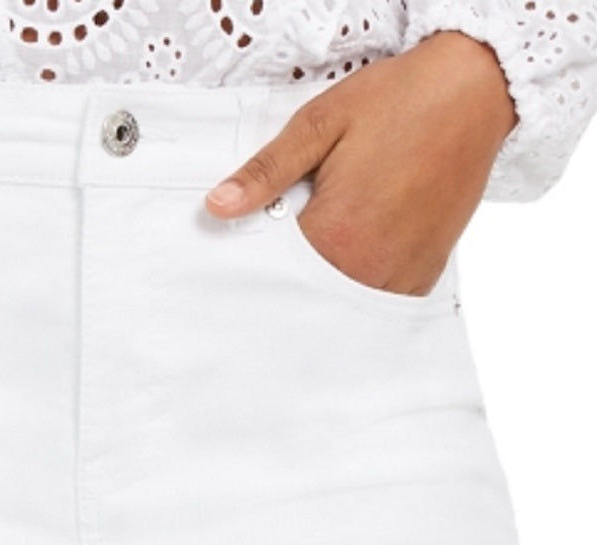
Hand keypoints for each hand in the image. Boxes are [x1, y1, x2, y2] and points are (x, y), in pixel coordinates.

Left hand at [205, 30, 518, 296]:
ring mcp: (401, 276)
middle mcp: (369, 268)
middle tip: (284, 253)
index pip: (273, 275)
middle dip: (288, 283)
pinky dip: (358, 290)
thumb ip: (265, 173)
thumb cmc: (397, 103)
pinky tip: (349, 265)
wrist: (474, 92)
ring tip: (319, 256)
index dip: (255, 266)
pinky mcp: (424, 274)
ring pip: (342, 305)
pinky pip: (378, 300)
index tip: (244, 259)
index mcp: (335, 236)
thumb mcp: (318, 125)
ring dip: (324, 291)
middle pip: (308, 297)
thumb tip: (218, 206)